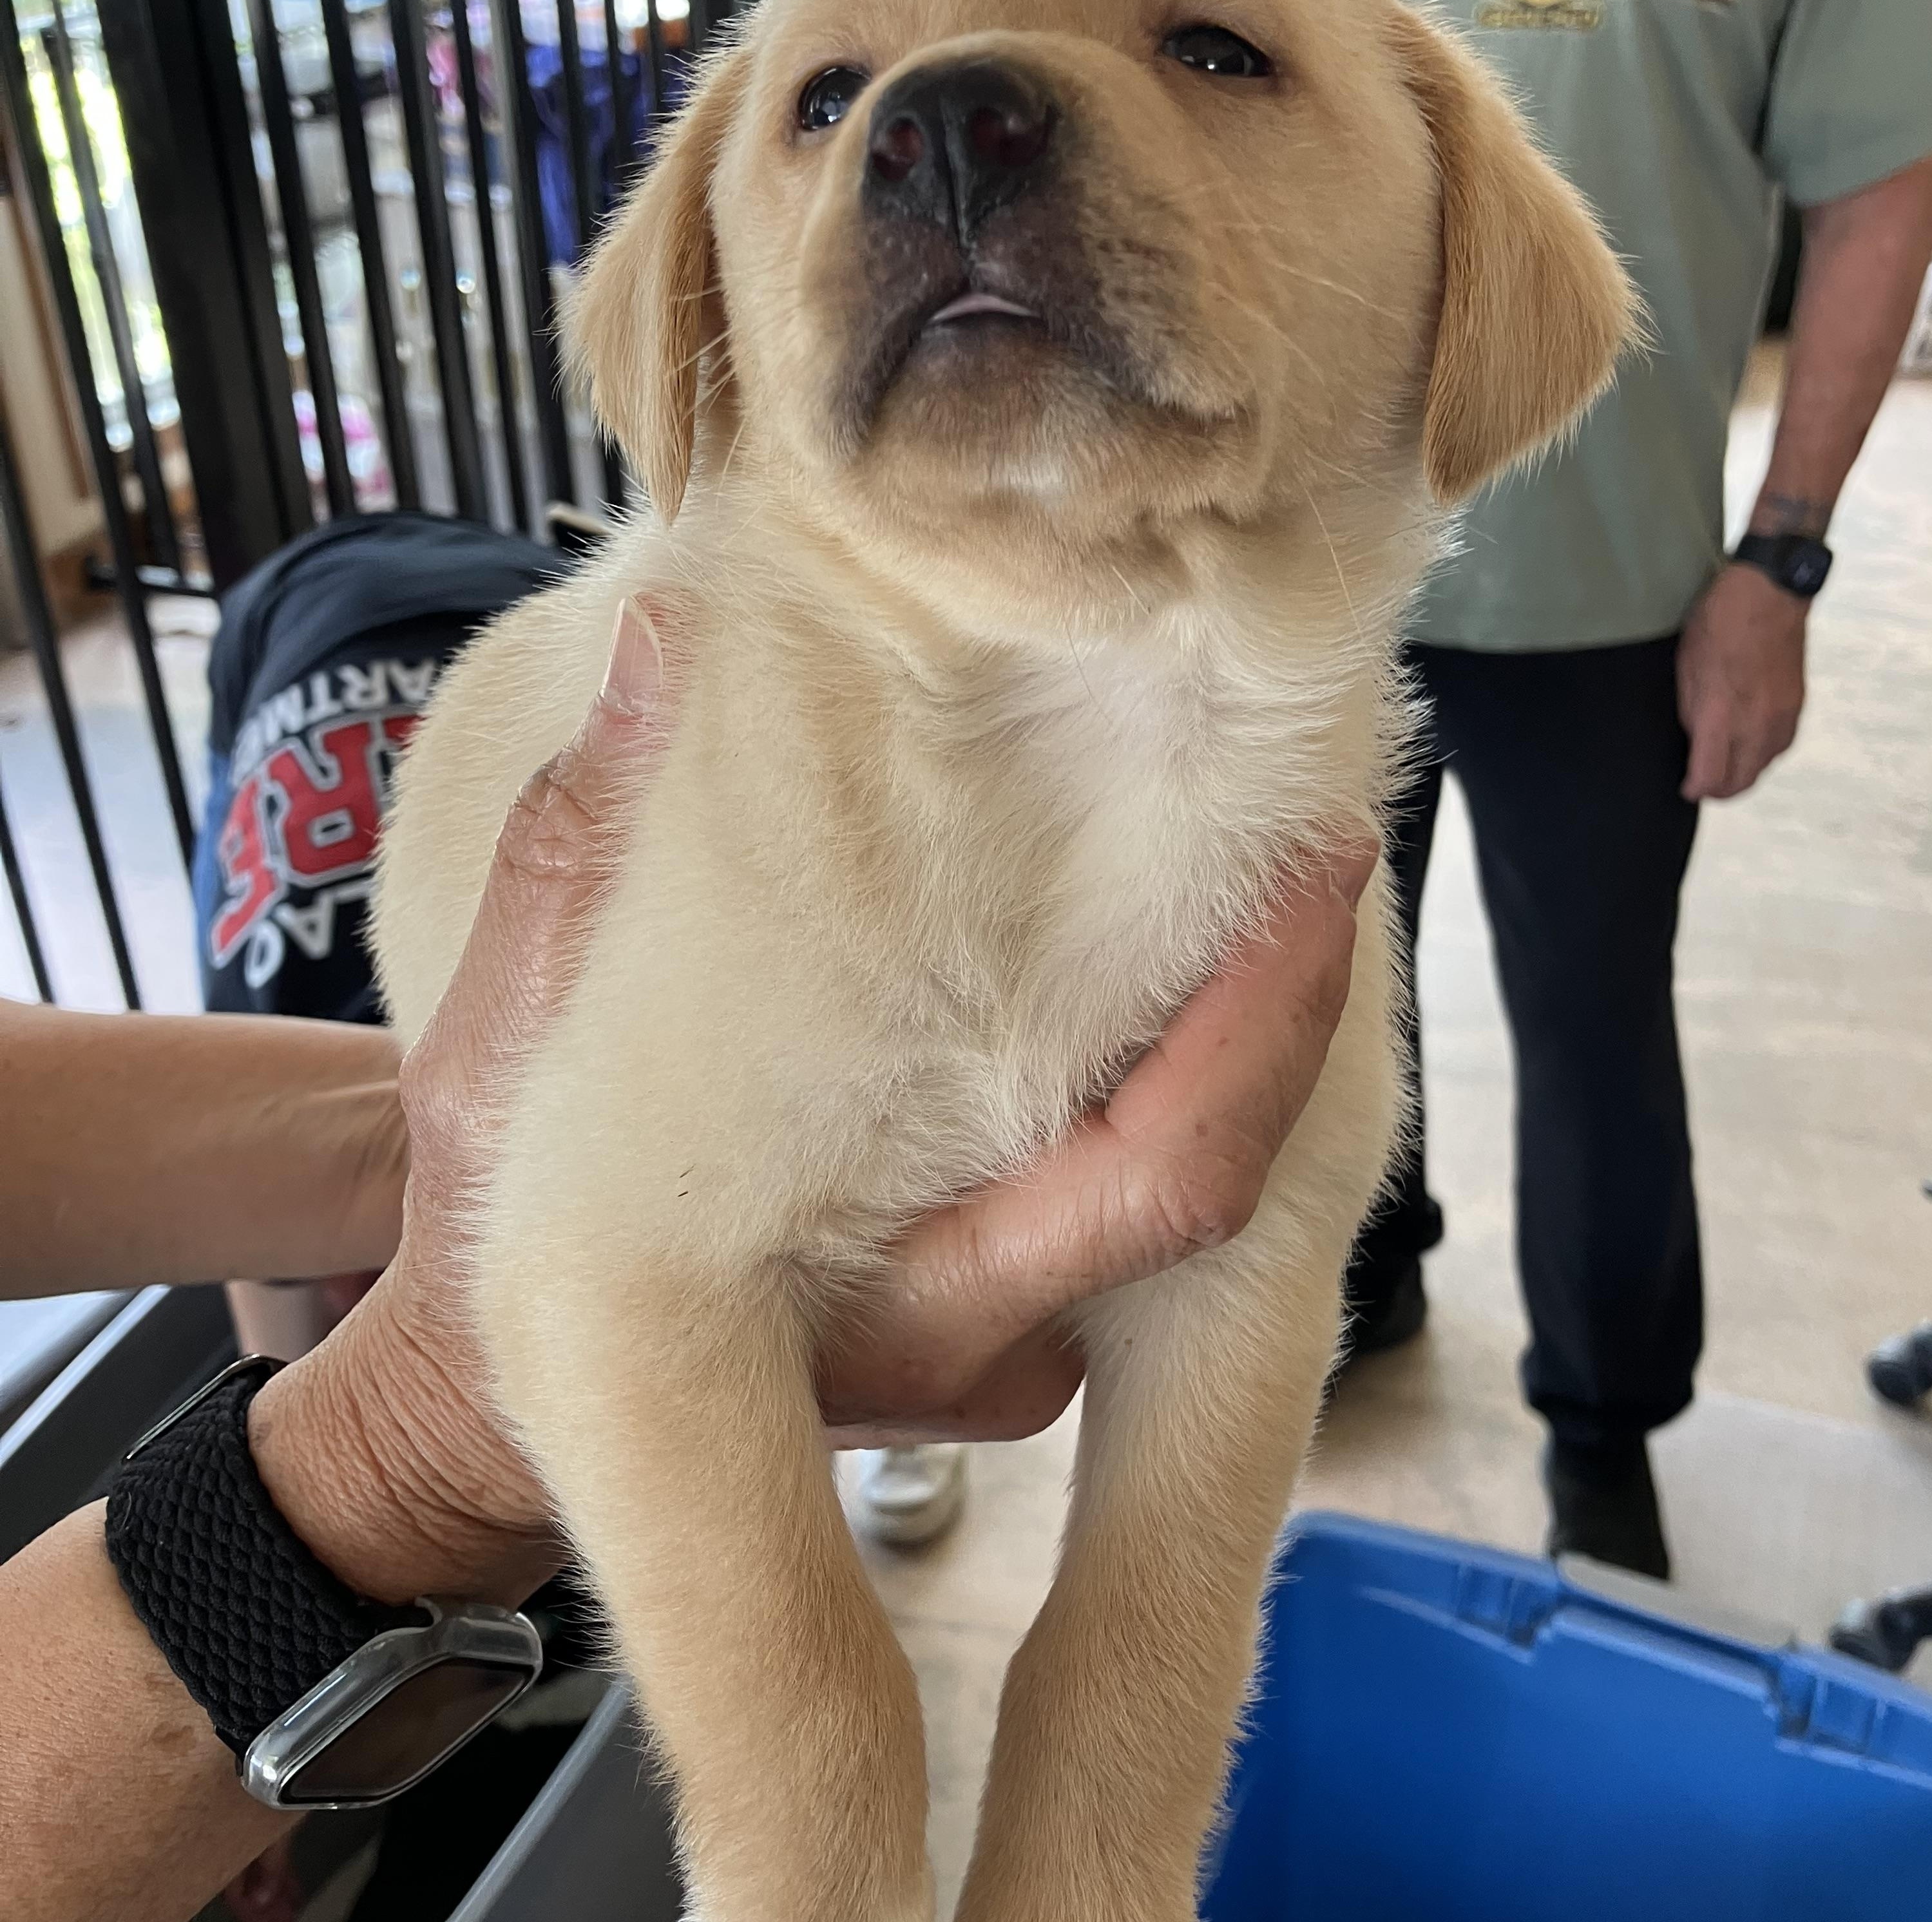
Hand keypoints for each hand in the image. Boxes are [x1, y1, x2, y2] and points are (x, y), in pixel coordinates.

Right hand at [251, 598, 1375, 1605]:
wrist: (518, 1390)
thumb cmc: (507, 1220)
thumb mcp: (507, 1043)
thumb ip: (589, 856)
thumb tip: (666, 641)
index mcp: (910, 1299)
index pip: (1162, 1178)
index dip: (1263, 1025)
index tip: (1325, 867)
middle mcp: (998, 1340)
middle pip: (1217, 1168)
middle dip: (1283, 998)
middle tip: (1321, 823)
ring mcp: (1017, 1340)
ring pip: (1181, 1175)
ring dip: (1227, 1027)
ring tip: (1250, 850)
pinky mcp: (1012, 1314)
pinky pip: (1125, 1181)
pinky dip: (1156, 1068)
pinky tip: (1151, 946)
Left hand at [1676, 563, 1808, 800]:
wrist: (1770, 591)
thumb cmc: (1719, 623)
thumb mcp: (1687, 669)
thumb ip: (1693, 714)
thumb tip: (1696, 744)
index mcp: (1723, 715)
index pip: (1712, 776)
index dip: (1696, 789)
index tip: (1686, 788)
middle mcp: (1757, 722)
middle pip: (1742, 781)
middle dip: (1720, 791)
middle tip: (1702, 786)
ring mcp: (1783, 714)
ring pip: (1764, 765)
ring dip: (1743, 774)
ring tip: (1723, 768)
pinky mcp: (1798, 703)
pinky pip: (1780, 745)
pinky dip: (1763, 754)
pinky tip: (1748, 746)